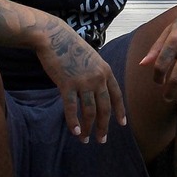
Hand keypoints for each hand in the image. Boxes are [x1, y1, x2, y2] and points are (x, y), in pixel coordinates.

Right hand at [35, 19, 125, 142]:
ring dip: (88, 128)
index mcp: (106, 71)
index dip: (120, 111)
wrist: (54, 36)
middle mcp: (98, 78)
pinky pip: (72, 108)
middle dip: (104, 127)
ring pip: (89, 111)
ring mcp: (83, 81)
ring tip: (85, 140)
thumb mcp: (91, 59)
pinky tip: (75, 132)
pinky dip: (74, 122)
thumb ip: (96, 74)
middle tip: (102, 140)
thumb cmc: (70, 47)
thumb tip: (96, 91)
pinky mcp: (67, 84)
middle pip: (105, 108)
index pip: (116, 96)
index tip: (122, 124)